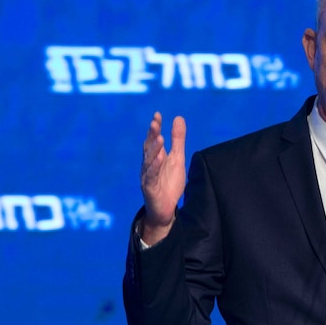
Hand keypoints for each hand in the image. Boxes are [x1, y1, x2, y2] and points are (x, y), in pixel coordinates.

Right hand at [140, 112, 185, 244]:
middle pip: (149, 147)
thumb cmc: (169, 183)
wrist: (165, 209)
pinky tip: (158, 160)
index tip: (157, 115)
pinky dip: (154, 168)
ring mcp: (147, 176)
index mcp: (155, 157)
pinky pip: (150, 177)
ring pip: (148, 161)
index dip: (155, 128)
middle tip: (155, 122)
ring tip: (159, 138)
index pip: (153, 139)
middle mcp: (148, 165)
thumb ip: (178, 140)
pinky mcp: (149, 188)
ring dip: (153, 149)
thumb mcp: (177, 159)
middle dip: (151, 134)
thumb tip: (178, 118)